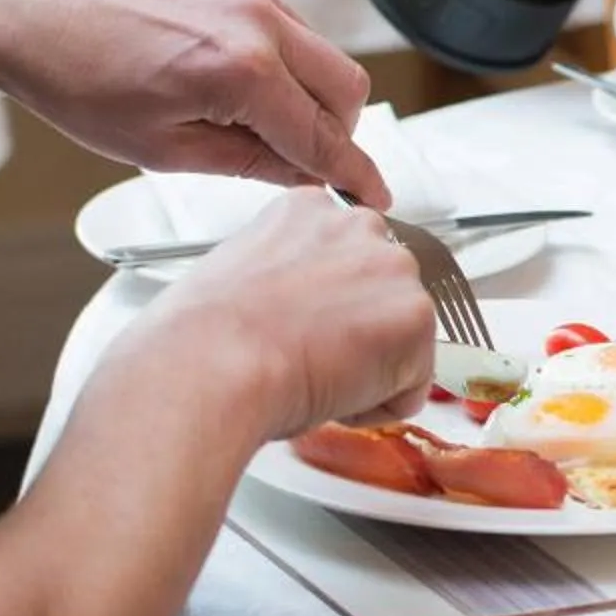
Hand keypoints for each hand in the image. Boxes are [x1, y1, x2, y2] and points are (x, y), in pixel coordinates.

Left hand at [0, 0, 391, 206]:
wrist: (23, 13)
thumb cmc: (75, 83)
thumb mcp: (164, 149)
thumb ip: (253, 163)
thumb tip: (308, 173)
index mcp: (240, 70)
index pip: (322, 135)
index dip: (354, 172)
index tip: (375, 192)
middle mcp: (254, 16)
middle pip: (345, 84)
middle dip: (335, 128)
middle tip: (299, 153)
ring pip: (316, 48)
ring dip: (300, 86)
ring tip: (238, 106)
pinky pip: (279, 15)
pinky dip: (269, 49)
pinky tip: (217, 62)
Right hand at [143, 190, 435, 440]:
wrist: (208, 365)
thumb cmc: (197, 337)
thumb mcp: (236, 273)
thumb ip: (284, 276)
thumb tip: (293, 308)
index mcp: (308, 210)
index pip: (344, 259)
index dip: (322, 306)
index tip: (297, 325)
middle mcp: (361, 227)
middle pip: (381, 295)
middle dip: (355, 332)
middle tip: (305, 358)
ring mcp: (395, 269)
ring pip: (401, 341)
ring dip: (368, 368)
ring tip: (310, 374)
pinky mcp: (417, 317)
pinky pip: (410, 386)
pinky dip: (375, 406)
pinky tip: (330, 394)